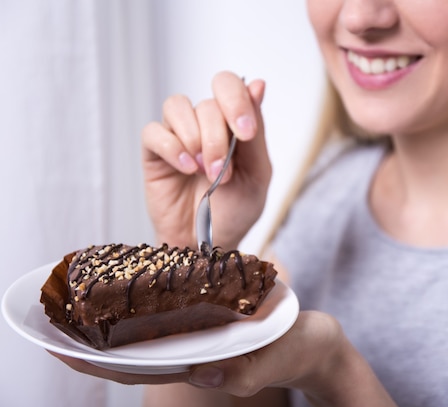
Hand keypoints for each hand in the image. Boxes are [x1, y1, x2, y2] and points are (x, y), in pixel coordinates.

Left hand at [50, 311, 403, 406]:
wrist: (316, 344)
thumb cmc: (303, 348)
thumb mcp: (284, 355)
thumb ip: (252, 368)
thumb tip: (208, 374)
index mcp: (209, 367)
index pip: (145, 371)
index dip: (103, 363)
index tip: (67, 348)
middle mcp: (197, 359)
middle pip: (134, 360)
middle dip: (93, 348)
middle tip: (56, 326)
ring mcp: (202, 346)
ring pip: (147, 344)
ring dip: (111, 332)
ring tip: (79, 312)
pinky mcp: (211, 331)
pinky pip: (170, 326)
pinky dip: (144, 315)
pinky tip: (129, 299)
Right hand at [141, 72, 270, 248]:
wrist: (208, 244)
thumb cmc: (235, 211)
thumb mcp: (257, 175)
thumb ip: (256, 132)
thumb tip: (257, 84)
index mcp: (232, 124)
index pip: (230, 86)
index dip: (237, 101)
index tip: (245, 133)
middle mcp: (205, 124)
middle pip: (207, 103)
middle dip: (217, 136)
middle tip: (222, 171)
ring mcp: (178, 136)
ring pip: (178, 106)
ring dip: (194, 138)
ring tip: (203, 171)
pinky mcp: (155, 153)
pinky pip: (154, 132)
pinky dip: (171, 147)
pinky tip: (185, 168)